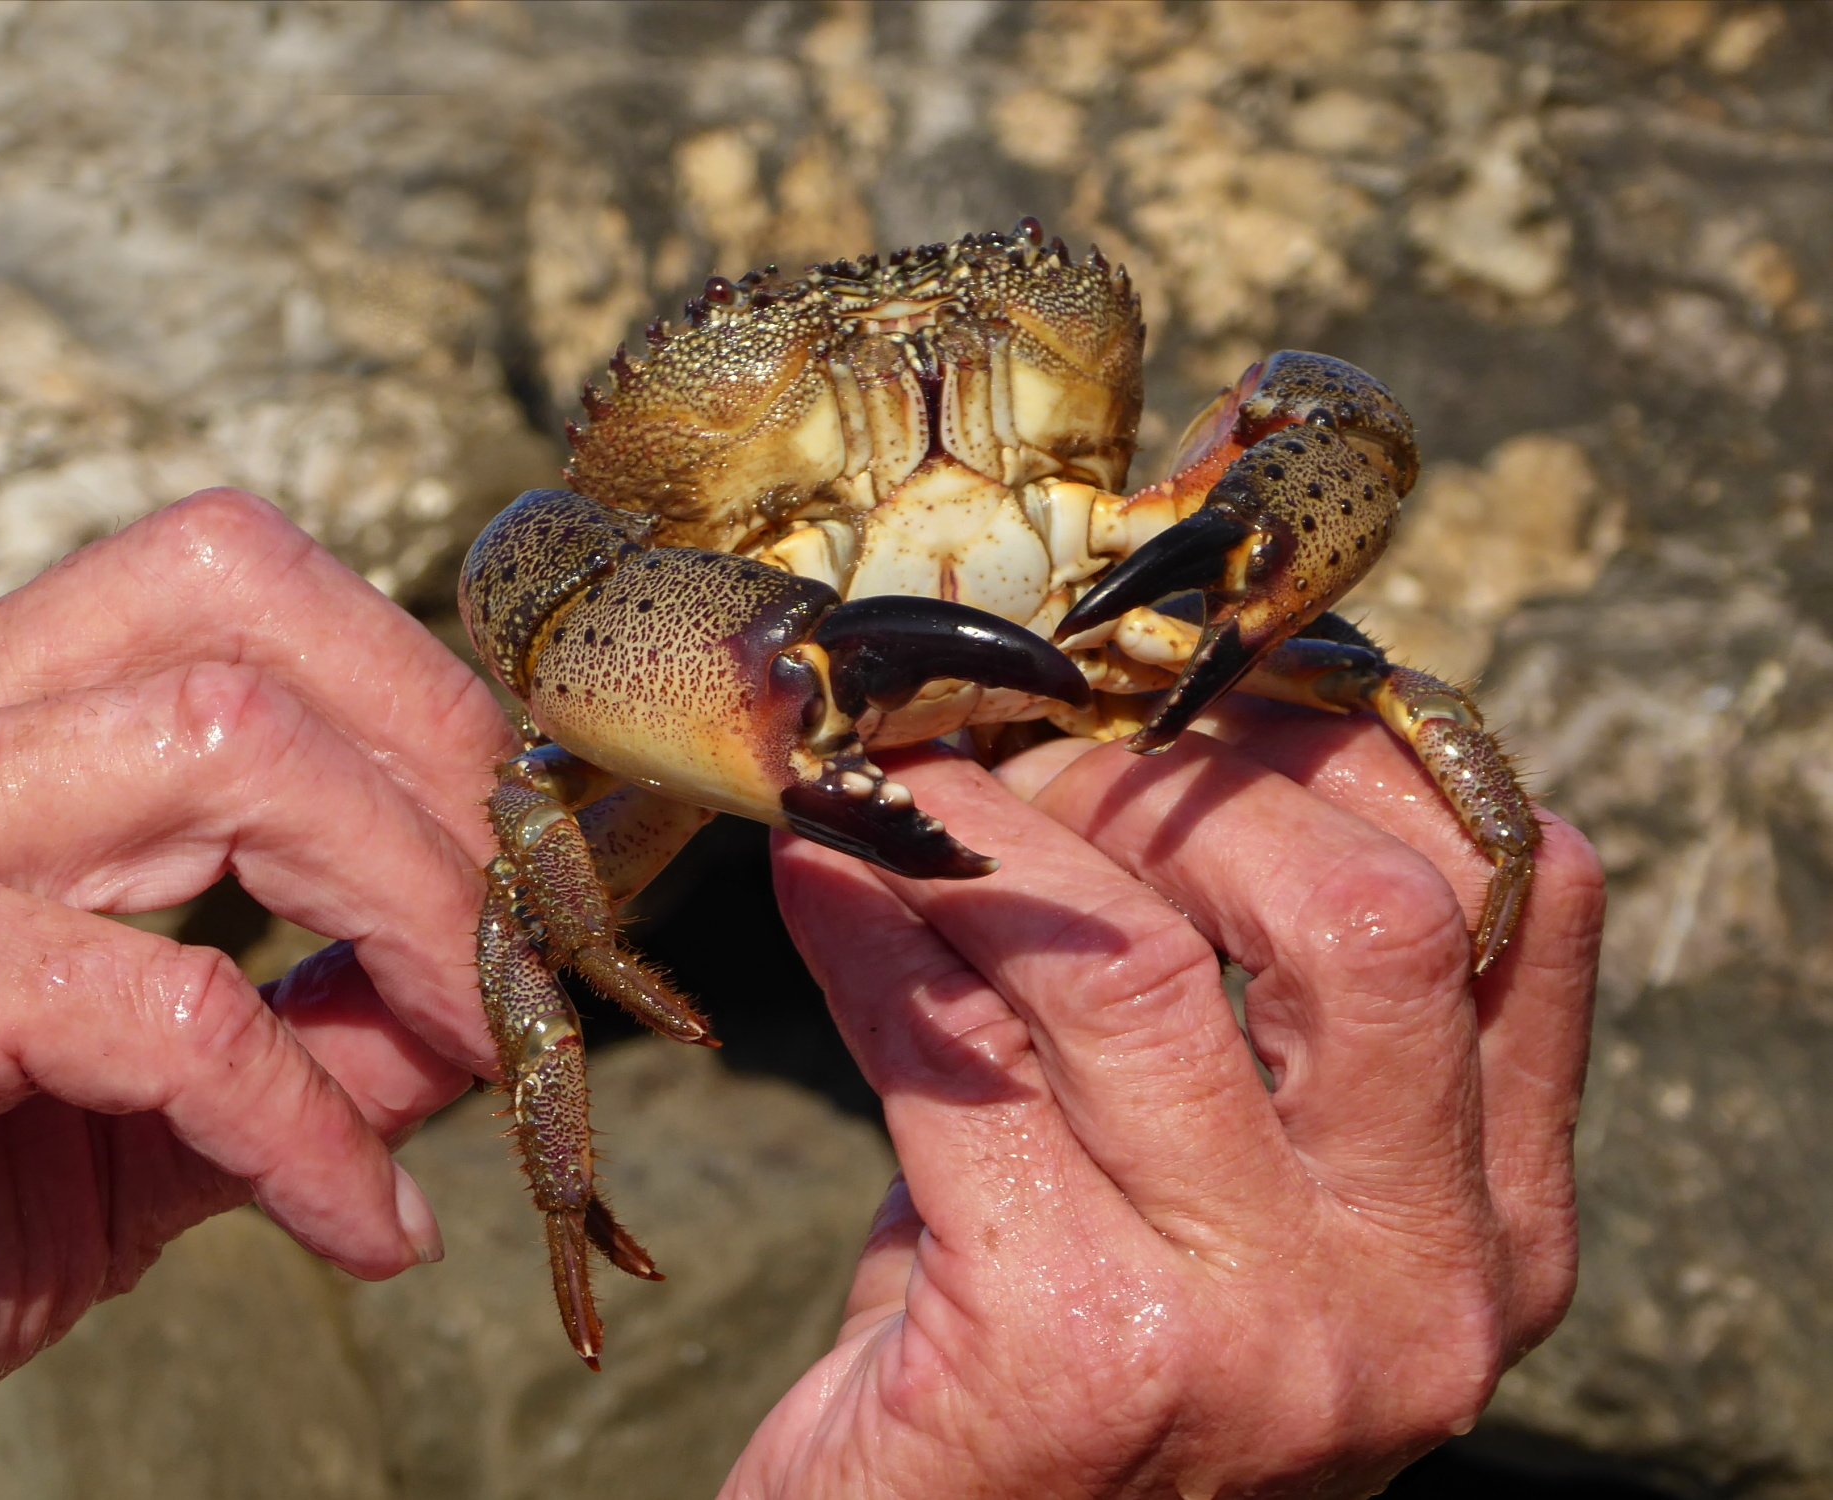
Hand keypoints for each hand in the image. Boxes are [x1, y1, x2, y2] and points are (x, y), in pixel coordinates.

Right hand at [0, 491, 514, 1497]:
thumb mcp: (133, 1114)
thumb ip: (304, 1028)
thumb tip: (485, 990)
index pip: (227, 579)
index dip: (412, 691)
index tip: (522, 845)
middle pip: (246, 623)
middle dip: (439, 777)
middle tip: (536, 940)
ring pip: (230, 760)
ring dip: (413, 919)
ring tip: (492, 1055)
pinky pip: (172, 1007)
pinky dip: (309, 1122)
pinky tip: (364, 1228)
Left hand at [735, 705, 1602, 1497]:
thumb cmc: (1069, 1380)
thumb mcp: (1209, 1208)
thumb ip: (1230, 1028)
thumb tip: (1116, 751)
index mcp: (1493, 1233)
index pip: (1522, 905)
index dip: (1350, 755)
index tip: (1203, 694)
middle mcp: (1418, 1286)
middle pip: (1357, 911)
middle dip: (1171, 787)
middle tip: (1028, 762)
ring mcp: (1261, 1335)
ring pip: (1132, 965)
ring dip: (984, 839)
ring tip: (893, 793)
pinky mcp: (1070, 1360)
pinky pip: (955, 1061)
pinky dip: (868, 934)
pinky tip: (814, 878)